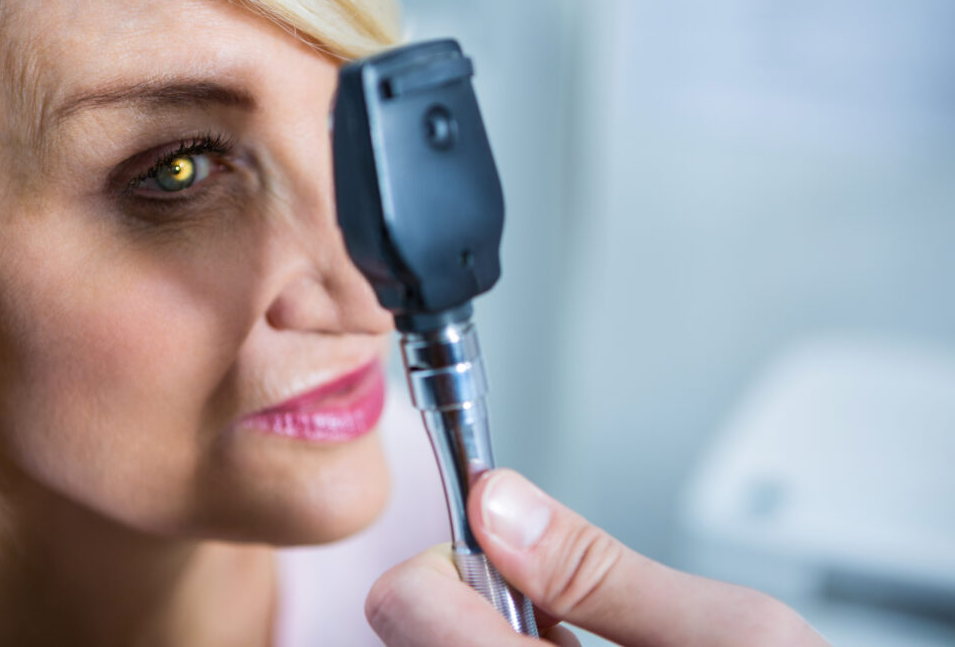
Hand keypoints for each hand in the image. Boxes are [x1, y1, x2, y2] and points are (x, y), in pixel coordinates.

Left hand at [366, 469, 827, 645]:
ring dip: (491, 632)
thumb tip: (501, 504)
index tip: (506, 549)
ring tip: (576, 645)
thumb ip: (602, 570)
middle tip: (555, 608)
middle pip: (413, 633)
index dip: (453, 558)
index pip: (405, 605)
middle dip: (477, 598)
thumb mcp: (732, 633)